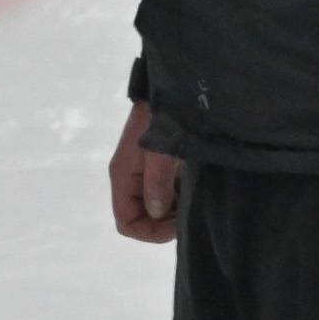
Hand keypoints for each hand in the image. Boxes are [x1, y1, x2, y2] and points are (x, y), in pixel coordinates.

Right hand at [109, 101, 182, 243]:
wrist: (170, 87)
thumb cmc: (161, 116)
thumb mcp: (160, 149)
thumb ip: (157, 182)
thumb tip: (156, 212)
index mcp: (124, 176)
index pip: (126, 221)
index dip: (150, 232)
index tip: (177, 226)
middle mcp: (131, 178)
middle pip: (139, 217)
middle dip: (163, 224)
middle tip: (189, 216)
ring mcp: (144, 173)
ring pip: (153, 207)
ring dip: (172, 212)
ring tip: (194, 203)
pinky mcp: (159, 166)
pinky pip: (165, 193)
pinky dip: (178, 198)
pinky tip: (195, 190)